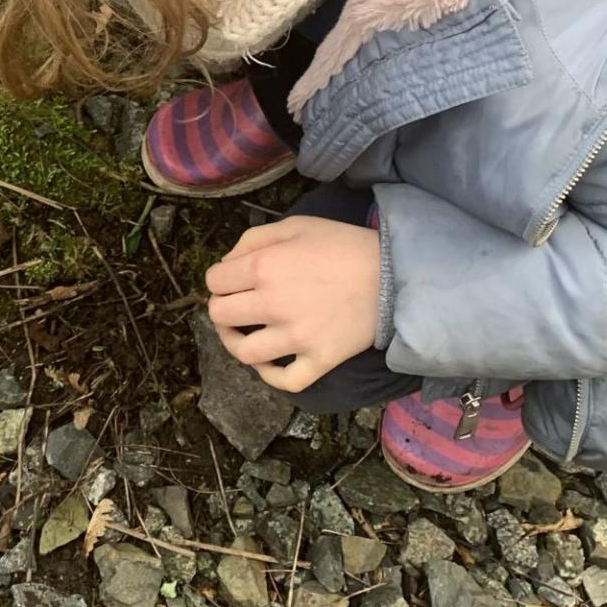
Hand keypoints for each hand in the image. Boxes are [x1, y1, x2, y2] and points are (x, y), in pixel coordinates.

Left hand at [205, 216, 381, 391]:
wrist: (392, 274)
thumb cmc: (342, 245)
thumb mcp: (295, 224)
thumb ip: (253, 239)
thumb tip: (227, 264)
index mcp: (264, 267)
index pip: (214, 281)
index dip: (219, 279)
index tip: (231, 281)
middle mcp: (273, 304)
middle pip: (220, 315)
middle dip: (221, 309)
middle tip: (234, 306)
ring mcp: (296, 337)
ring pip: (243, 352)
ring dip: (234, 343)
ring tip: (242, 335)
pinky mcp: (319, 360)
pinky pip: (285, 381)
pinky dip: (270, 376)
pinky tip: (269, 363)